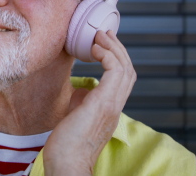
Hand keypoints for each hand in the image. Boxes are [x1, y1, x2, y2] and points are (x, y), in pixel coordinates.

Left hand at [43, 30, 135, 174]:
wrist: (67, 164)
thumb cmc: (67, 146)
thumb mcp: (76, 117)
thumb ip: (81, 102)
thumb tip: (79, 90)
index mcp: (110, 109)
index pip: (122, 79)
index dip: (116, 59)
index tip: (102, 45)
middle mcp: (115, 106)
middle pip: (128, 70)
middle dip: (117, 49)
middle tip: (104, 34)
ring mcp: (112, 104)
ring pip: (125, 68)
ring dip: (113, 48)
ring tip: (100, 36)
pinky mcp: (104, 103)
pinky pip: (115, 72)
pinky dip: (108, 56)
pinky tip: (95, 49)